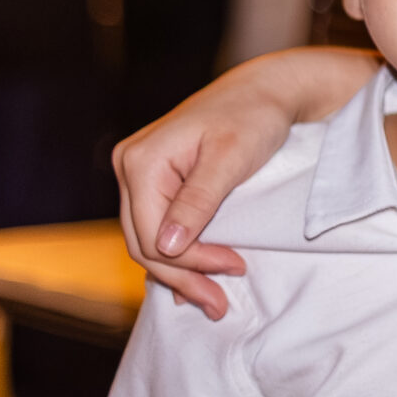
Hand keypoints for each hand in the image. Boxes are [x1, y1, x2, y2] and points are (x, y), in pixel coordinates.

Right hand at [111, 49, 371, 317]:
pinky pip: (158, 226)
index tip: (234, 269)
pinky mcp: (155, 180)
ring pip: (148, 238)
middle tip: (219, 305)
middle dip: (183, 276)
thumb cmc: (254, 116)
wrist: (266, 91)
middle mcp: (130, 167)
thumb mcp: (231, 158)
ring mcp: (139, 174)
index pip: (150, 234)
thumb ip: (198, 201)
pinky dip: (178, 252)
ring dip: (180, 271)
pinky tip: (198, 276)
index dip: (189, 262)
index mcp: (141, 161)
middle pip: (143, 242)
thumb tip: (166, 247)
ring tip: (214, 299)